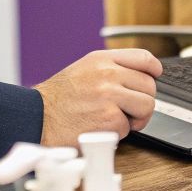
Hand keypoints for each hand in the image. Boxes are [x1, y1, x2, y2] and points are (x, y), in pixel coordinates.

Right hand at [36, 48, 162, 144]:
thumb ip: (110, 69)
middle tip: (128, 110)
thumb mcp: (83, 71)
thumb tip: (137, 76)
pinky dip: (118, 133)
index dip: (154, 70)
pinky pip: (129, 127)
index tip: (155, 76)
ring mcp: (110, 96)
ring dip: (136, 118)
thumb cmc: (57, 100)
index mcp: (102, 60)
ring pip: (147, 106)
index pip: (143, 58)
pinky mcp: (110, 119)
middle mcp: (108, 74)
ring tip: (117, 120)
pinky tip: (99, 128)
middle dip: (142, 101)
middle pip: (149, 86)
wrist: (36, 118)